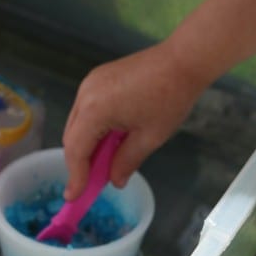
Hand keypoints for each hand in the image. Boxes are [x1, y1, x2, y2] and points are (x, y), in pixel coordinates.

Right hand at [62, 41, 207, 199]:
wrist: (183, 60)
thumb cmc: (170, 98)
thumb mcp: (150, 137)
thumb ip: (127, 161)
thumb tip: (114, 181)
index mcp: (95, 110)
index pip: (77, 150)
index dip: (76, 176)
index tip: (74, 196)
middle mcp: (85, 94)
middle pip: (72, 137)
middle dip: (79, 162)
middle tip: (91, 183)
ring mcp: (90, 83)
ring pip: (77, 124)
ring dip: (86, 145)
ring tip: (103, 162)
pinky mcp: (97, 79)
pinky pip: (86, 110)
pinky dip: (92, 128)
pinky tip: (108, 139)